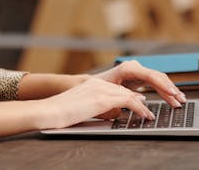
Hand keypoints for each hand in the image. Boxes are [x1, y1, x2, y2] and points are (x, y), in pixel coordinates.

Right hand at [38, 77, 153, 128]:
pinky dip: (139, 108)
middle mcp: (98, 83)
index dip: (130, 96)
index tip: (140, 103)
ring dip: (142, 106)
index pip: (117, 89)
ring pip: (129, 95)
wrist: (48, 111)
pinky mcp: (102, 99)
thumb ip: (96, 107)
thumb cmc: (60, 113)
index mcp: (92, 83)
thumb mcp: (81, 107)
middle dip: (139, 100)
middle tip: (148, 110)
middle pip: (125, 90)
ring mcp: (100, 90)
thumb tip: (112, 113)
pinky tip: (144, 115)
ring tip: (149, 115)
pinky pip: (127, 102)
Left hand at [94, 60, 185, 118]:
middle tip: (180, 100)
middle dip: (171, 89)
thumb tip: (141, 101)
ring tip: (180, 101)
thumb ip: (126, 96)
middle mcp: (135, 67)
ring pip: (159, 80)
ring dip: (170, 91)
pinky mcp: (140, 77)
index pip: (151, 75)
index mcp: (128, 68)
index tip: (172, 93)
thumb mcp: (112, 92)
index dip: (163, 85)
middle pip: (158, 77)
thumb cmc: (99, 87)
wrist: (92, 84)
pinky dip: (164, 91)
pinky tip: (172, 98)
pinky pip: (155, 84)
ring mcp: (138, 71)